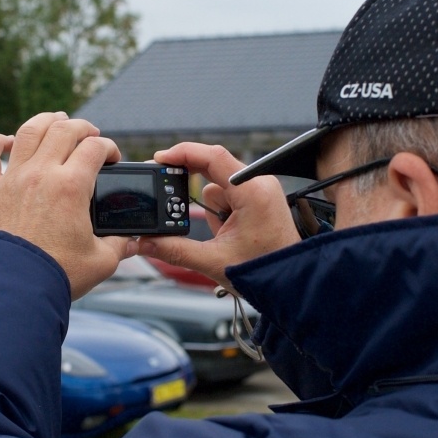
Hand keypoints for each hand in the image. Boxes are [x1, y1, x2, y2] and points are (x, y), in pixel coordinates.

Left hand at [0, 113, 126, 298]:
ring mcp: (13, 179)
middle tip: (90, 134)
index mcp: (71, 187)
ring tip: (56, 120)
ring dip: (45, 121)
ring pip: (28, 132)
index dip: (109, 148)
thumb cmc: (55, 275)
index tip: (112, 157)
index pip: (95, 148)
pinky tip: (5, 141)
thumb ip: (120, 245)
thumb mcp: (100, 261)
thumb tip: (133, 241)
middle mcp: (41, 174)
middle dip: (83, 127)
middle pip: (64, 130)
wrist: (11, 288)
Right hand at [131, 142, 299, 291]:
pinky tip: (230, 235)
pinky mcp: (260, 199)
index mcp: (252, 191)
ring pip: (218, 188)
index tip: (160, 159)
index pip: (213, 157)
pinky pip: (229, 197)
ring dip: (212, 211)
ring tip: (225, 239)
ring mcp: (261, 190)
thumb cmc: (265, 272)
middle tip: (181, 212)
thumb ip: (175, 250)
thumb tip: (144, 242)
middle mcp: (259, 183)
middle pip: (212, 171)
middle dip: (195, 194)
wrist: (292, 284)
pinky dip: (221, 214)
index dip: (183, 153)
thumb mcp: (214, 261)